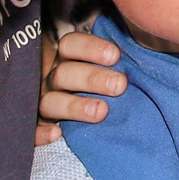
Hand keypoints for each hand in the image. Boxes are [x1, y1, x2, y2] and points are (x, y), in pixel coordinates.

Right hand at [35, 29, 124, 145]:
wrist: (75, 122)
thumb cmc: (101, 83)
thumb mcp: (105, 65)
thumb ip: (115, 58)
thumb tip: (148, 46)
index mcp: (64, 58)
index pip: (71, 45)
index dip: (90, 48)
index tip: (115, 56)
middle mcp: (49, 78)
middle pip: (64, 74)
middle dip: (92, 78)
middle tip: (119, 85)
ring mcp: (38, 103)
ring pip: (49, 102)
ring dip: (73, 106)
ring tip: (101, 112)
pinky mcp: (32, 127)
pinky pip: (30, 131)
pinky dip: (39, 133)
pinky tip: (56, 134)